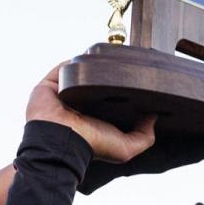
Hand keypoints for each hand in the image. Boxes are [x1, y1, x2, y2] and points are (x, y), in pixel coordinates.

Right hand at [26, 65, 156, 166]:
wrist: (62, 142)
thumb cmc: (91, 146)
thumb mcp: (126, 147)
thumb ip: (143, 136)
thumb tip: (154, 117)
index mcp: (93, 117)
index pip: (107, 97)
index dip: (119, 87)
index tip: (133, 77)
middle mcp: (78, 105)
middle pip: (92, 82)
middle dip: (105, 72)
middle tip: (120, 62)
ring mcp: (62, 93)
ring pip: (77, 73)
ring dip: (88, 64)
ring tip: (104, 57)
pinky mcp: (49, 85)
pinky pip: (62, 68)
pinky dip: (73, 62)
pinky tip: (87, 58)